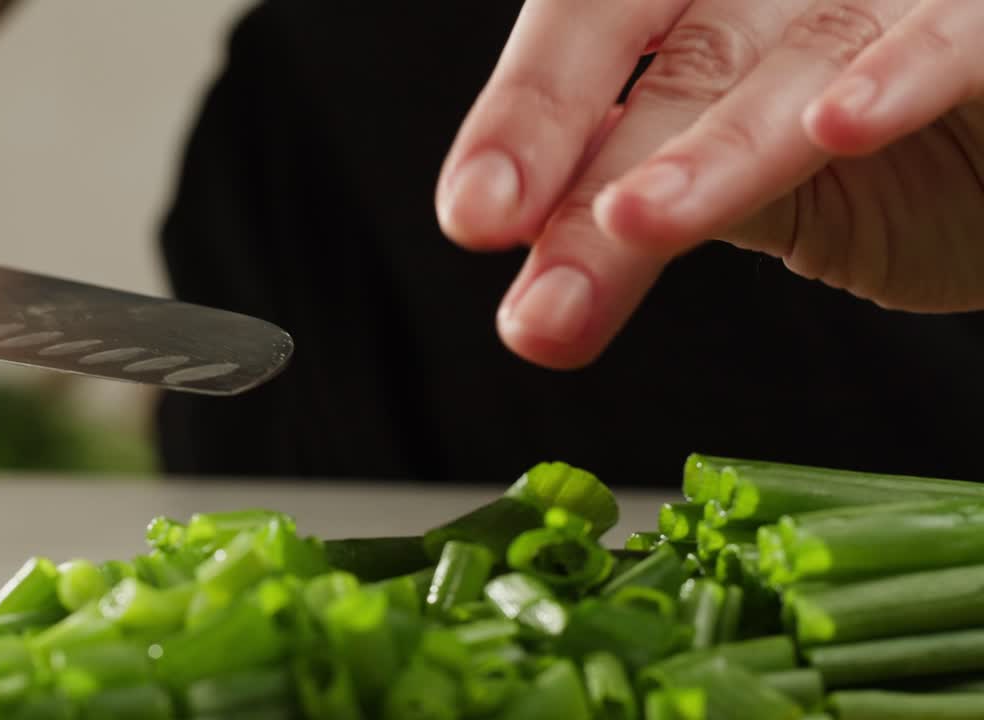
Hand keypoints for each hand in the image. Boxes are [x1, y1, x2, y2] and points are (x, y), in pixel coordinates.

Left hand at [436, 0, 983, 368]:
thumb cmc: (902, 158)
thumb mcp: (762, 185)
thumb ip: (657, 206)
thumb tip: (537, 275)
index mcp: (708, 2)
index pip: (592, 33)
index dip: (529, 116)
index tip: (475, 214)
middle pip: (676, 60)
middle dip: (594, 177)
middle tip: (538, 293)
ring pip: (788, 64)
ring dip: (708, 154)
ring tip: (633, 225)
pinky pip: (948, 35)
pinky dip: (898, 77)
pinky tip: (836, 125)